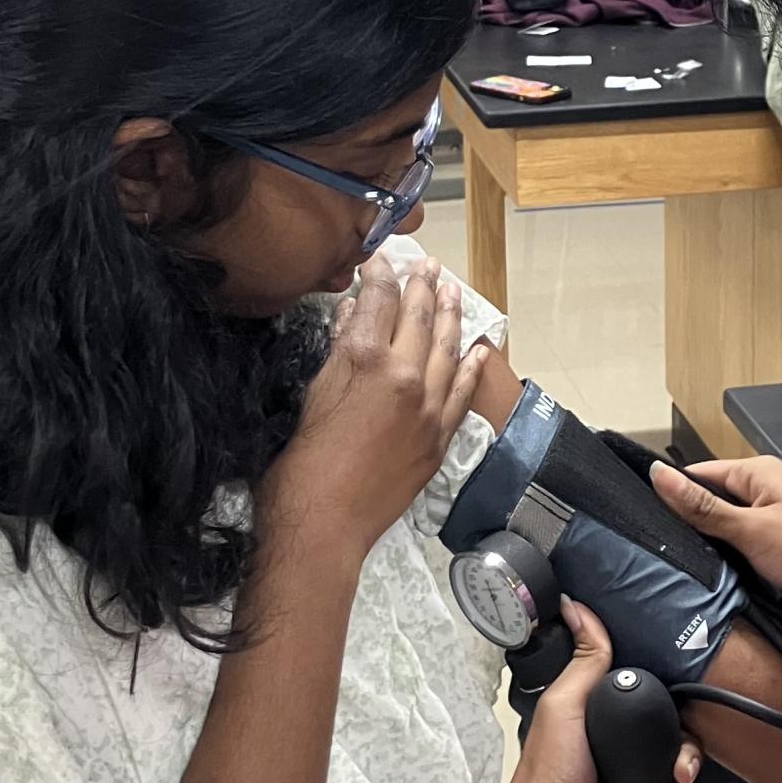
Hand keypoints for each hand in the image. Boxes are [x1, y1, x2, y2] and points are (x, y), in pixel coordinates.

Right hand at [267, 253, 486, 557]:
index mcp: (365, 360)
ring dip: (452, 316)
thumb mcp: (314, 393)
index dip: (381, 274)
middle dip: (423, 287)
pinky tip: (478, 349)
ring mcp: (428, 409)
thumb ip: (340, 350)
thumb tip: (356, 314)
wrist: (325, 523)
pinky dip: (471, 368)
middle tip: (428, 265)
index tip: (382, 260)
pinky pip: (461, 393)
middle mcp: (405, 377)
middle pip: (419, 318)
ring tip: (454, 291)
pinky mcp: (439, 439)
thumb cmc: (302, 462)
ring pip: (447, 349)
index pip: (380, 301)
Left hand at [493, 601, 699, 782]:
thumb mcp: (565, 704)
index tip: (677, 702)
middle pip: (664, 728)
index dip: (661, 694)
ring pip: (672, 761)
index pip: (638, 691)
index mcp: (589, 712)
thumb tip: (577, 607)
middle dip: (681, 744)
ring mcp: (623, 773)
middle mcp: (607, 740)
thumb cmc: (551, 771)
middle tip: (681, 759)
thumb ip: (584, 660)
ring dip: (678, 772)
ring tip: (673, 782)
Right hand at [650, 457, 781, 599]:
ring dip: (710, 540)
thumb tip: (656, 474)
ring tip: (681, 560)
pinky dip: (729, 552)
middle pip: (711, 498)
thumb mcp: (748, 528)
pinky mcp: (778, 538)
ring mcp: (772, 513)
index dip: (673, 494)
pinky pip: (742, 539)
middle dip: (691, 521)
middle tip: (661, 547)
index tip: (645, 519)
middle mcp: (764, 486)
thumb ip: (701, 506)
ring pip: (725, 522)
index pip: (699, 474)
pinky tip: (714, 569)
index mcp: (757, 471)